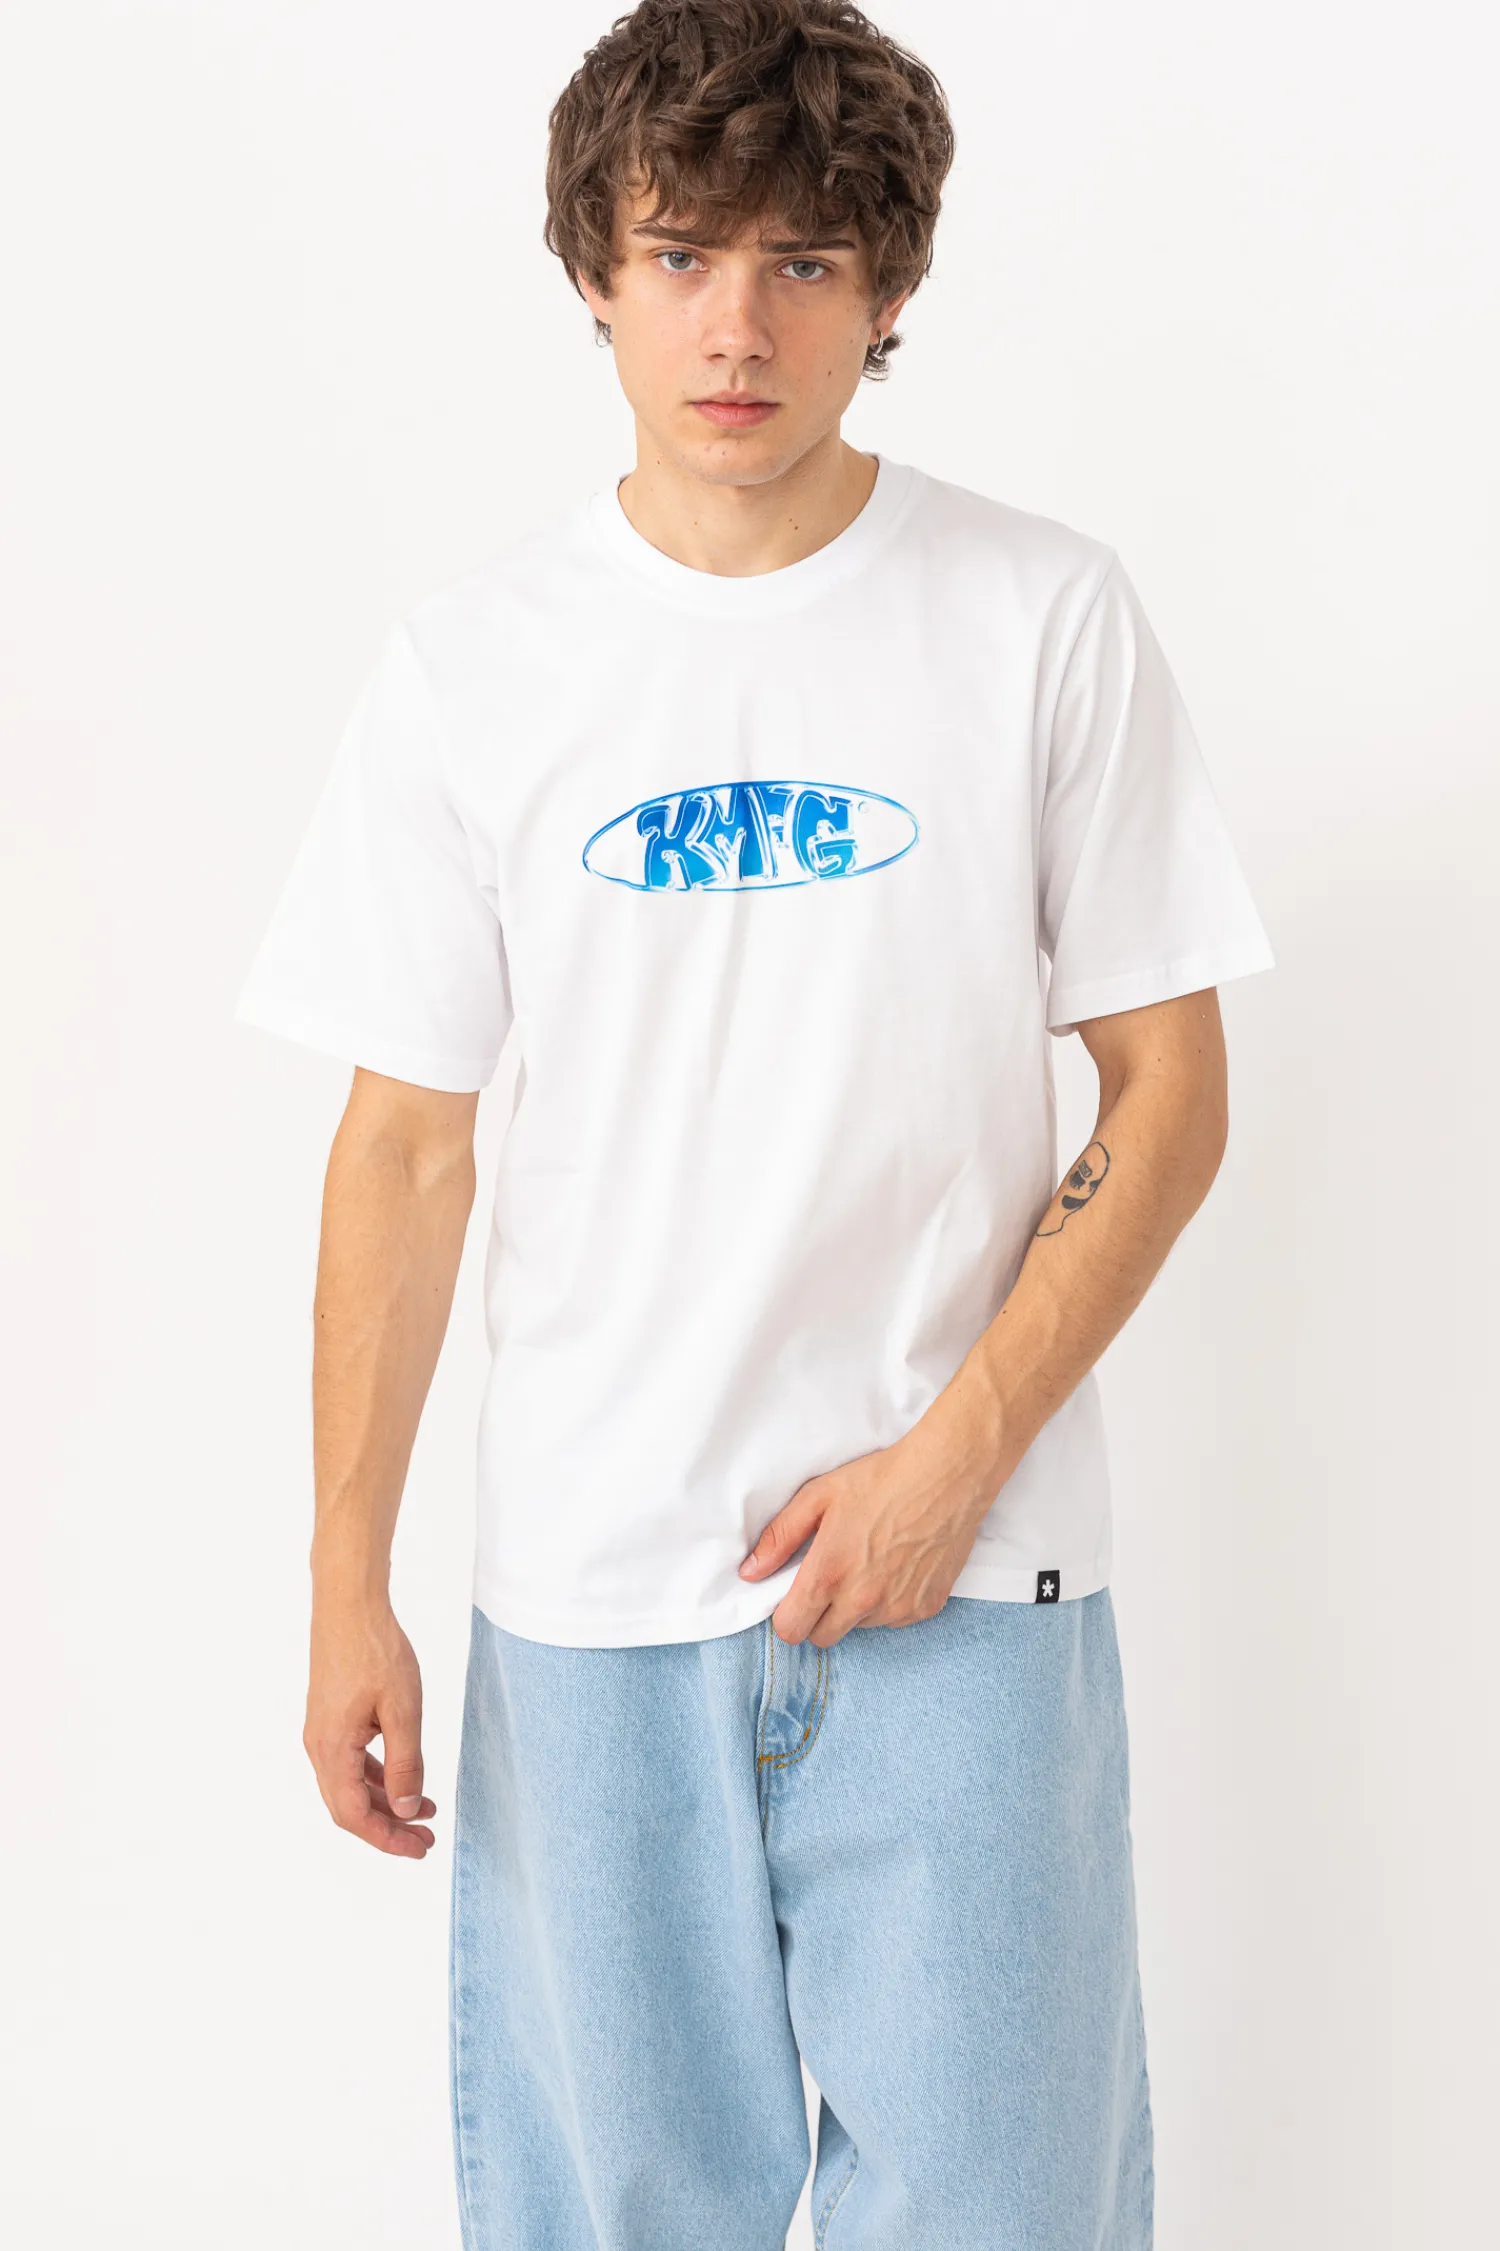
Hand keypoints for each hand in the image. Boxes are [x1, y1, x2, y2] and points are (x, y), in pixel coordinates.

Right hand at [304, 1598, 435, 1858]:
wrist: (349, 1605)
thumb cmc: (375, 1650)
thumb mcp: (403, 1710)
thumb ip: (406, 1763)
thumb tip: (407, 1809)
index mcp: (332, 1749)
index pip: (354, 1816)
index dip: (386, 1838)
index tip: (418, 1849)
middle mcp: (319, 1746)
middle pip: (349, 1807)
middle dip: (388, 1827)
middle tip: (425, 1839)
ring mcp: (322, 1732)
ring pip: (350, 1785)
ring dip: (385, 1802)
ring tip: (425, 1811)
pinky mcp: (330, 1718)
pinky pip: (351, 1761)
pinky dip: (377, 1776)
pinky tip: (404, 1778)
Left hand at [738, 1376, 1007, 1646]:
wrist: (946, 1476)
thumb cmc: (881, 1480)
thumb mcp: (819, 1496)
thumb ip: (779, 1537)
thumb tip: (750, 1572)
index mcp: (829, 1574)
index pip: (791, 1630)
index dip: (787, 1615)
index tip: (794, 1595)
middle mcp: (862, 1600)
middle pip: (823, 1637)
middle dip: (818, 1616)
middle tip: (831, 1577)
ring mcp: (897, 1608)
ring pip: (860, 1628)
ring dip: (855, 1608)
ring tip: (869, 1562)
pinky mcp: (925, 1607)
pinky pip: (894, 1620)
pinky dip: (889, 1602)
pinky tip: (896, 1565)